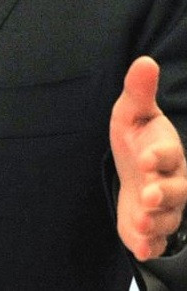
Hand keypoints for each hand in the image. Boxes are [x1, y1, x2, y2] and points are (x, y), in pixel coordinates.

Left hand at [111, 56, 186, 260]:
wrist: (135, 169)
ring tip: (139, 222)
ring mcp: (164, 205)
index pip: (169, 153)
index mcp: (166, 151)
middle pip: (176, 190)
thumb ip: (138, 91)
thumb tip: (144, 61)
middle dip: (162, 194)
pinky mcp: (153, 225)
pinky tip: (139, 247)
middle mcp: (171, 180)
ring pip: (168, 217)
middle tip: (145, 195)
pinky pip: (157, 238)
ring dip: (155, 221)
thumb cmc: (137, 136)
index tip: (146, 157)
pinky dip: (149, 243)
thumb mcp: (132, 112)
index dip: (160, 156)